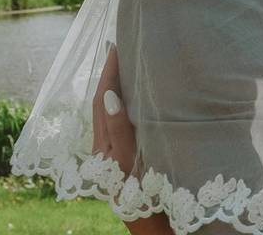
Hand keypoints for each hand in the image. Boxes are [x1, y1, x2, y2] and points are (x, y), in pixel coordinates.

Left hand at [92, 43, 173, 234]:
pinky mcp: (127, 165)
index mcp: (107, 149)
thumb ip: (120, 131)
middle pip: (104, 105)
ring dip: (117, 89)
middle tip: (119, 48)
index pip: (105, 100)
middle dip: (110, 76)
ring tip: (125, 67)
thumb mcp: (129, 165)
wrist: (158, 234)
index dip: (110, 73)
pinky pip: (120, 127)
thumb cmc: (146, 203)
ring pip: (112, 115)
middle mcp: (108, 152)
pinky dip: (125, 107)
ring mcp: (117, 159)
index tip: (116, 46)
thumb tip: (110, 95)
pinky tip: (135, 102)